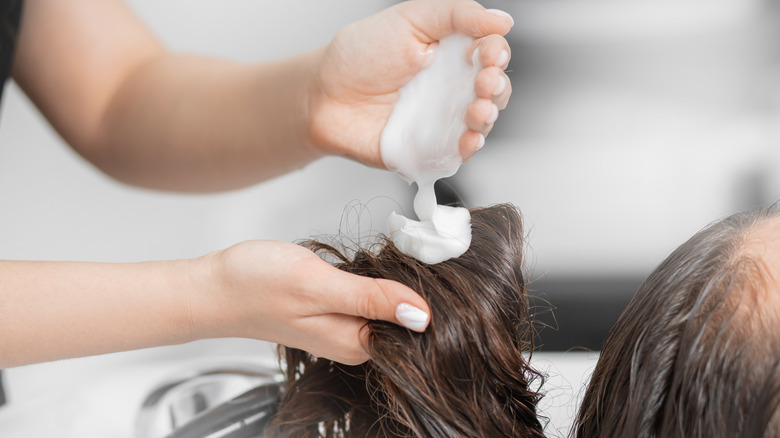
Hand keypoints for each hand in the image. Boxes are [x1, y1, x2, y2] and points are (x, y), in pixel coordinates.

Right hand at [190, 240, 429, 364]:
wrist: (214, 286)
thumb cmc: (255, 286)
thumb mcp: (318, 285)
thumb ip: (370, 300)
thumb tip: (422, 315)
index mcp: (355, 343)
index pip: (417, 329)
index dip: (431, 296)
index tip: (434, 263)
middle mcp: (354, 341)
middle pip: (407, 317)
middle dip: (417, 284)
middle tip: (416, 248)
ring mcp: (344, 327)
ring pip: (390, 305)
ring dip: (397, 279)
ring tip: (397, 252)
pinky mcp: (335, 312)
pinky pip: (371, 298)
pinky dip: (377, 278)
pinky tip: (373, 263)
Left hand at [307, 0, 512, 167]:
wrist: (325, 95)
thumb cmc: (360, 56)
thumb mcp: (412, 18)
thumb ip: (458, 15)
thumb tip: (502, 21)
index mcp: (452, 53)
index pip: (490, 53)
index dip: (495, 54)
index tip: (489, 54)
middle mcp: (452, 87)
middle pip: (494, 89)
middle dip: (497, 87)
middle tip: (485, 82)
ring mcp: (443, 120)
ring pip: (482, 122)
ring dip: (488, 116)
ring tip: (478, 110)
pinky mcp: (430, 149)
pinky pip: (458, 153)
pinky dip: (469, 147)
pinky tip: (469, 138)